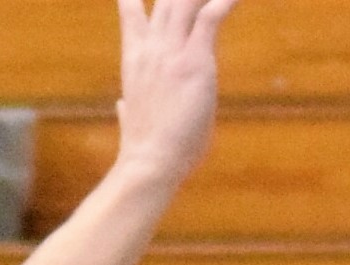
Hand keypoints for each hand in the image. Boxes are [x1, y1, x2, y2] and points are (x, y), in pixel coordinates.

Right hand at [113, 0, 240, 187]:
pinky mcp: (194, 61)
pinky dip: (226, 2)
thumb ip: (128, 106)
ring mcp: (171, 52)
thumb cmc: (143, 149)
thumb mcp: (132, 119)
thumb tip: (123, 107)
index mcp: (135, 57)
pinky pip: (211, 18)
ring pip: (185, 0)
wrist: (149, 163)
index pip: (130, 9)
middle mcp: (151, 46)